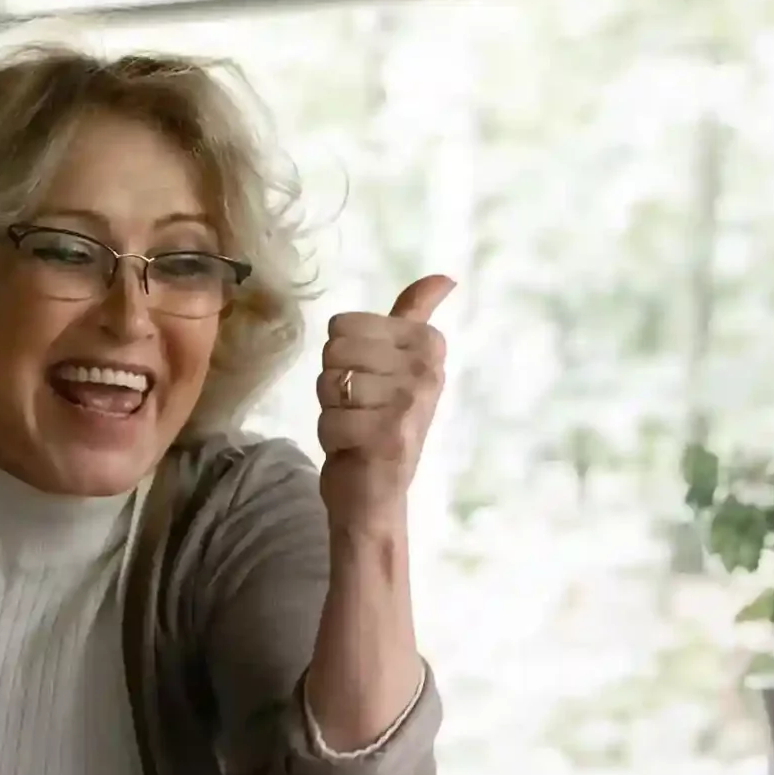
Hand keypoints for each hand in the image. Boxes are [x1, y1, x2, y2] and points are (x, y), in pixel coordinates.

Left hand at [315, 274, 453, 535]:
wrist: (377, 496)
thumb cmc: (381, 424)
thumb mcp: (400, 364)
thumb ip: (415, 316)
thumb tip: (444, 277)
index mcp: (428, 344)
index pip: (342, 325)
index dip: (341, 357)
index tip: (368, 383)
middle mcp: (426, 370)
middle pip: (332, 352)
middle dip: (333, 385)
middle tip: (359, 409)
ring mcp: (411, 402)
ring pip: (329, 384)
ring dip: (332, 411)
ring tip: (358, 428)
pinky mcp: (389, 435)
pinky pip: (329, 418)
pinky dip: (331, 438)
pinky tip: (355, 449)